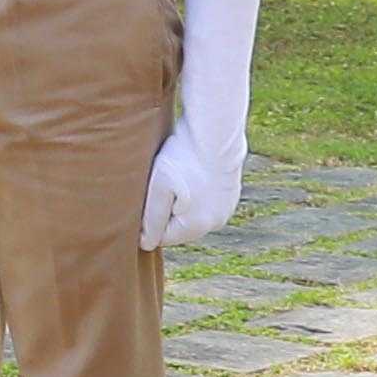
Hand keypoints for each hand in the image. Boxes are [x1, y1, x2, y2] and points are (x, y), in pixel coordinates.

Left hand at [143, 124, 242, 247]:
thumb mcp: (158, 188)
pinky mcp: (231, 194)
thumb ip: (152, 220)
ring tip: (177, 176)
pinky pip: (205, 200)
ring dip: (180, 200)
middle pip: (178, 226)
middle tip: (160, 184)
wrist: (216, 132)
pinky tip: (190, 172)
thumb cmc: (183, 158)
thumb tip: (147, 245)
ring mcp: (226, 208)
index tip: (146, 197)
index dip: (148, 220)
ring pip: (192, 212)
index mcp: (196, 227)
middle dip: (165, 210)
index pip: (162, 238)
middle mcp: (215, 223)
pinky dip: (195, 191)